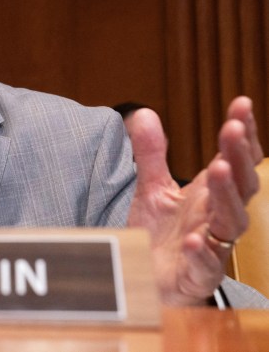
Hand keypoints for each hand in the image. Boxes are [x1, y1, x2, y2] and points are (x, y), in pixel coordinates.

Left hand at [126, 96, 262, 304]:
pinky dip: (202, 252)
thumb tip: (142, 112)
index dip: (242, 135)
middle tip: (232, 129)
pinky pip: (206, 264)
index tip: (242, 104)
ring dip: (226, 195)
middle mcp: (217, 217)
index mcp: (211, 194)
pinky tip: (194, 239)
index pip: (235, 161)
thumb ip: (151, 154)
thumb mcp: (152, 188)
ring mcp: (212, 247)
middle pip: (240, 186)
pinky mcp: (198, 275)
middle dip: (238, 157)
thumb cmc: (159, 234)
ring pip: (232, 222)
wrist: (147, 280)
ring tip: (218, 169)